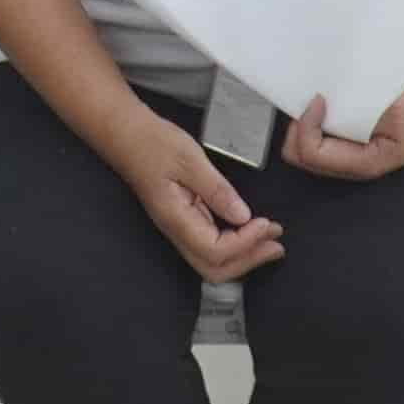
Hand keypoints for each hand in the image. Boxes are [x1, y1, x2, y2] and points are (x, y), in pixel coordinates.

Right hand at [98, 101, 284, 280]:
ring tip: (270, 241)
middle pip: (214, 268)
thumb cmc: (152, 143)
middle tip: (277, 244)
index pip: (215, 251)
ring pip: (212, 261)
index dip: (245, 243)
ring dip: (244, 255)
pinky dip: (235, 244)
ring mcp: (179, 227)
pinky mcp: (184, 219)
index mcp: (176, 219)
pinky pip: (210, 244)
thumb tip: (243, 216)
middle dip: (249, 260)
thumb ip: (217, 190)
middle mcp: (176, 231)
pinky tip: (249, 231)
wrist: (126, 134)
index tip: (266, 223)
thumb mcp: (189, 160)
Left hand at [276, 76, 403, 180]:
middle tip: (313, 100)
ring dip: (304, 122)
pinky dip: (315, 119)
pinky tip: (327, 102)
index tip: (319, 98)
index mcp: (361, 164)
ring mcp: (346, 154)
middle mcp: (348, 165)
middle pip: (299, 154)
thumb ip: (360, 113)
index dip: (306, 125)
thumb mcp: (397, 113)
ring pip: (304, 146)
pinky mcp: (348, 141)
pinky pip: (318, 135)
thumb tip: (328, 105)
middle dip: (297, 127)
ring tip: (318, 99)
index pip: (311, 153)